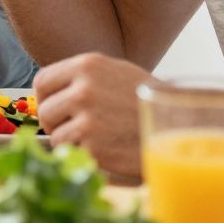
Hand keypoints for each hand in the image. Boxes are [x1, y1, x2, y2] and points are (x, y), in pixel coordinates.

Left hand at [33, 53, 152, 182]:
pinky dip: (88, 157)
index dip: (46, 98)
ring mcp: (88, 120)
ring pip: (57, 138)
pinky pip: (75, 155)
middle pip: (46, 112)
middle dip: (57, 125)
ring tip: (101, 139)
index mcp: (87, 65)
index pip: (42, 82)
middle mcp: (84, 90)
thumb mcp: (115, 73)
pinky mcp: (95, 149)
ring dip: (73, 143)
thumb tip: (49, 93)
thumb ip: (82, 77)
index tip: (55, 109)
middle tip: (79, 131)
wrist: (181, 126)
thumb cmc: (147, 101)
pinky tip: (110, 151)